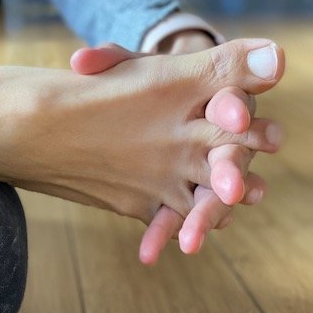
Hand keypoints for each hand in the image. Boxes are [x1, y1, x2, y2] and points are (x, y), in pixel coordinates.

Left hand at [70, 38, 280, 262]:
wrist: (152, 109)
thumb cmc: (146, 82)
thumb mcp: (131, 66)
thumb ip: (107, 62)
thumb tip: (76, 62)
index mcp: (216, 94)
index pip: (234, 96)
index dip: (235, 105)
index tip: (231, 115)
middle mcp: (222, 135)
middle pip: (233, 153)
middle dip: (231, 170)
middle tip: (231, 189)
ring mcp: (210, 169)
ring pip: (215, 193)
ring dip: (206, 215)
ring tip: (190, 241)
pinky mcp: (191, 193)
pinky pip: (186, 212)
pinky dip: (169, 230)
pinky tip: (150, 251)